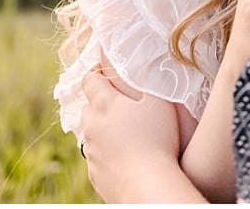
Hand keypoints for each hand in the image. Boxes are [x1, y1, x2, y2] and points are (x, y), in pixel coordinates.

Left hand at [81, 53, 197, 202]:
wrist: (148, 186)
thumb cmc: (158, 140)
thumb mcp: (160, 102)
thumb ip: (148, 78)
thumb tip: (140, 62)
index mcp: (104, 104)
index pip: (89, 79)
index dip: (98, 71)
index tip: (109, 71)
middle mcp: (91, 126)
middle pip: (89, 107)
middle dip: (102, 102)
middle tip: (123, 104)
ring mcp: (91, 151)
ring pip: (92, 133)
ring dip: (104, 128)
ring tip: (127, 132)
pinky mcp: (94, 173)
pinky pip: (97, 156)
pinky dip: (107, 152)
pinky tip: (126, 155)